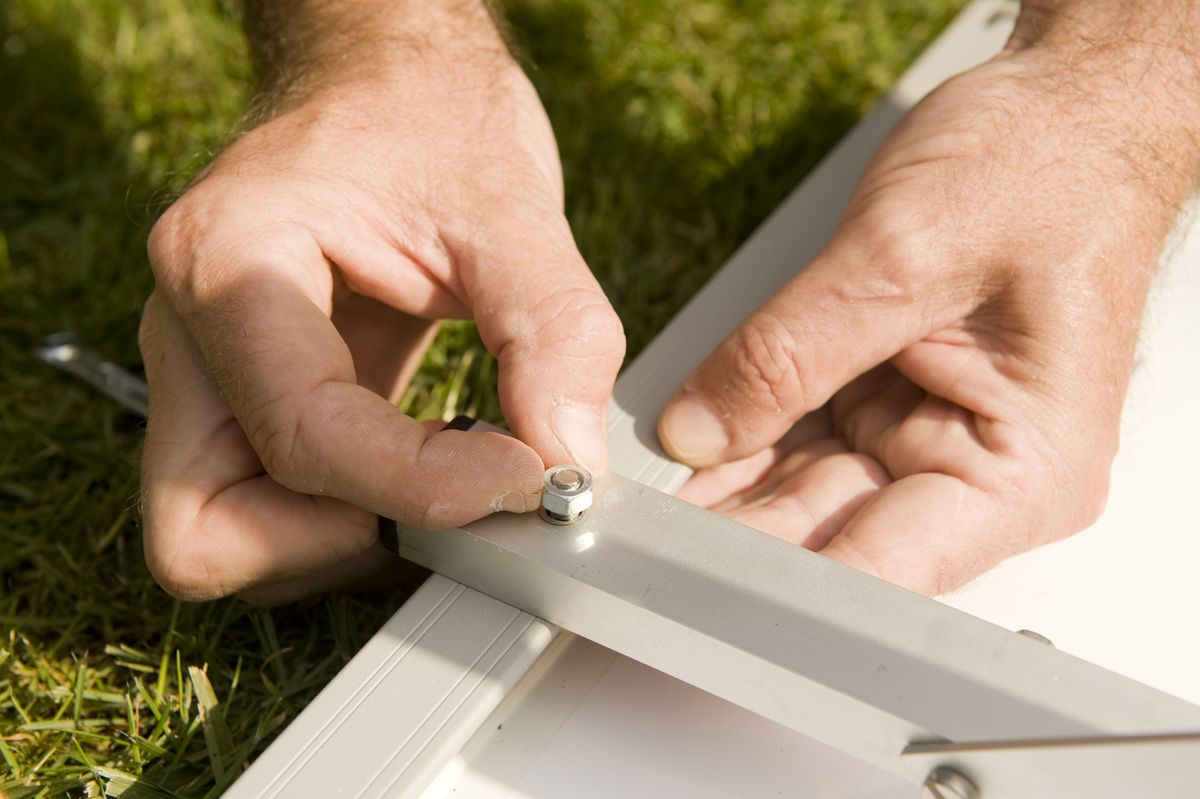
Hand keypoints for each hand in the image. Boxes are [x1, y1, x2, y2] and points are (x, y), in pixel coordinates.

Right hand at [139, 4, 623, 603]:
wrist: (387, 81)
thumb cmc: (428, 117)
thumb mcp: (510, 206)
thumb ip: (553, 333)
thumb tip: (566, 466)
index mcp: (228, 262)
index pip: (304, 438)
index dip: (422, 490)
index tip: (527, 478)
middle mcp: (189, 333)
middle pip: (203, 532)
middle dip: (337, 544)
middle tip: (455, 504)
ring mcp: (209, 376)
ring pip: (223, 539)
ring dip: (340, 542)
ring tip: (451, 483)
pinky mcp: (251, 402)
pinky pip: (272, 511)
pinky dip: (349, 521)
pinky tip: (433, 473)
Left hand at [658, 14, 1199, 594]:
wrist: (1065, 115)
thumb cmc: (1045, 167)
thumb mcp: (902, 253)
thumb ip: (788, 353)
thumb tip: (701, 431)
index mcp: (1025, 465)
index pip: (886, 569)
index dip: (783, 589)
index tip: (697, 584)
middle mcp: (982, 469)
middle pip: (839, 539)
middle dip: (739, 539)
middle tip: (645, 540)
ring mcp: (933, 439)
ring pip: (810, 493)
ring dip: (732, 495)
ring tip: (647, 504)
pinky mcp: (895, 404)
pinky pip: (805, 439)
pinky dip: (748, 442)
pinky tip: (688, 458)